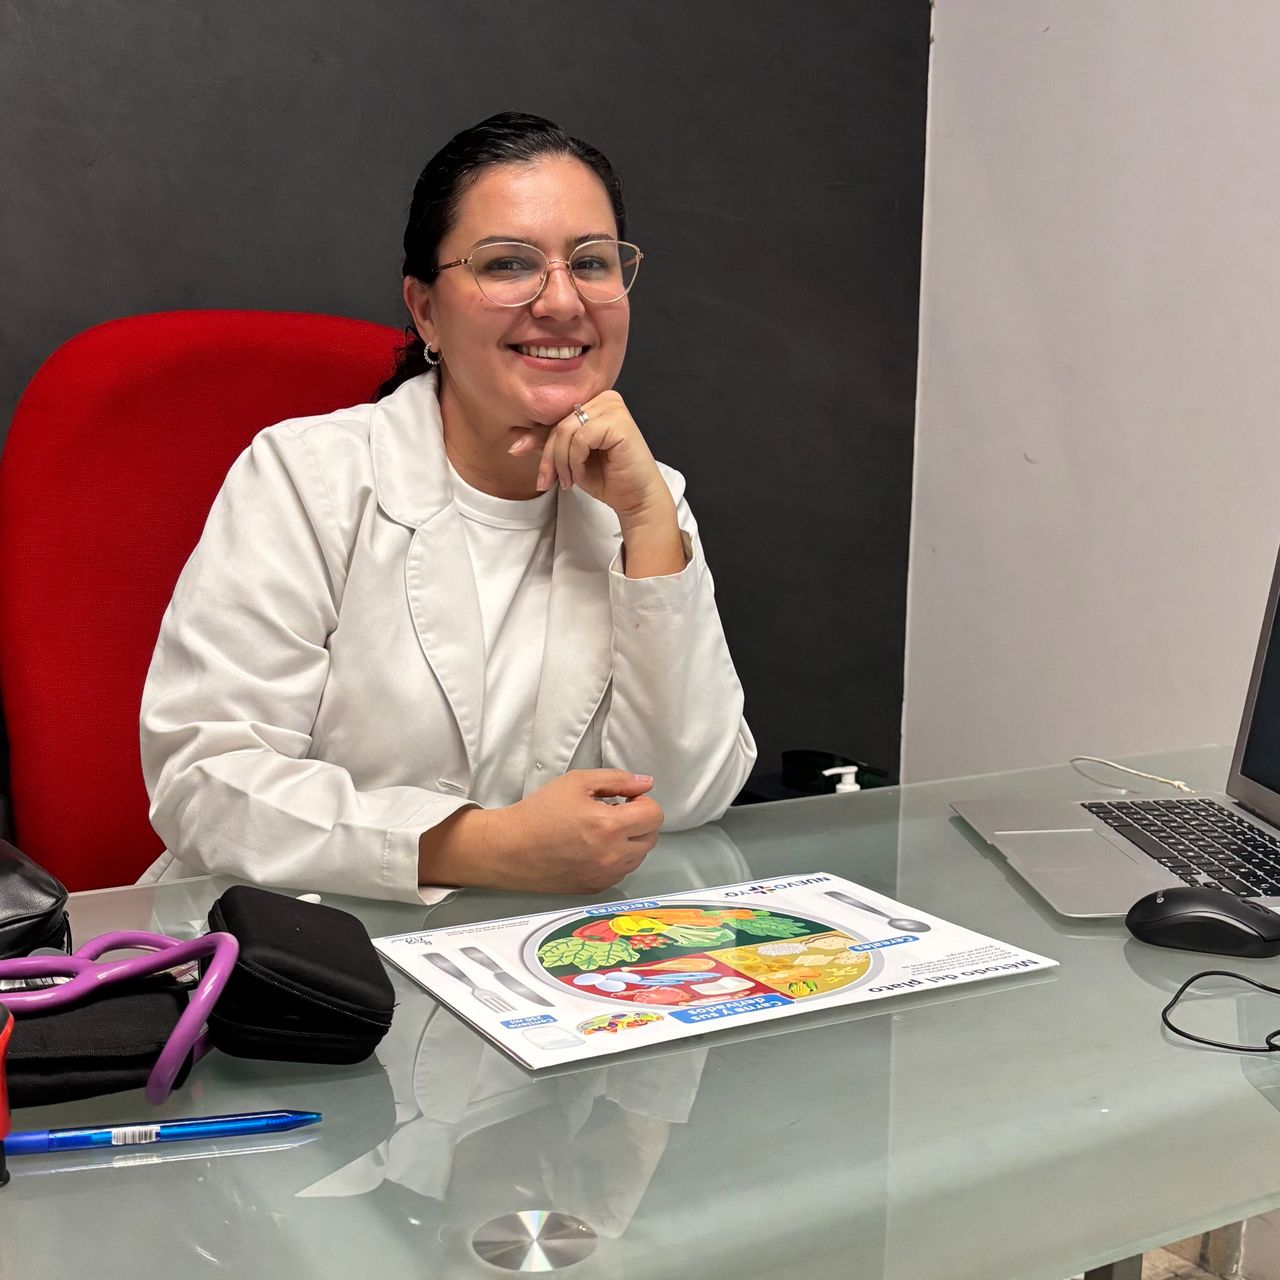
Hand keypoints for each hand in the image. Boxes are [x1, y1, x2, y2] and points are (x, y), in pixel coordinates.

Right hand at [418, 769, 663, 893]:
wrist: (509, 849)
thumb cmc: (540, 811)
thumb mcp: (577, 782)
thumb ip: (617, 779)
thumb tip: (647, 783)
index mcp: (609, 826)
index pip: (655, 815)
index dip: (643, 801)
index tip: (624, 798)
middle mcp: (612, 856)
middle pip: (651, 837)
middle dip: (640, 820)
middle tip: (614, 812)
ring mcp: (606, 876)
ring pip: (639, 856)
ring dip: (631, 840)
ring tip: (602, 830)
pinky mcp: (596, 888)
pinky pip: (622, 871)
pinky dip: (618, 857)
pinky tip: (594, 848)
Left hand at [508, 391, 668, 526]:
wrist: (635, 498)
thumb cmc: (607, 477)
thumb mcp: (568, 458)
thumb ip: (547, 442)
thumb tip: (513, 437)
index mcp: (593, 401)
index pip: (555, 415)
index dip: (535, 436)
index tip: (515, 452)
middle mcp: (605, 398)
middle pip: (559, 422)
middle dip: (549, 455)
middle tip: (547, 481)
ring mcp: (613, 407)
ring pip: (566, 430)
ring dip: (561, 461)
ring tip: (568, 481)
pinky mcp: (619, 421)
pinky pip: (581, 438)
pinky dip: (575, 460)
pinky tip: (581, 474)